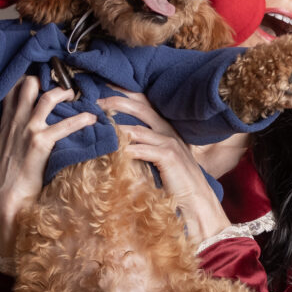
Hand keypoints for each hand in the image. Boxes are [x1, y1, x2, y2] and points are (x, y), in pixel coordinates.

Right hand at [0, 76, 97, 258]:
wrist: (4, 201)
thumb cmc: (8, 182)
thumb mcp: (8, 155)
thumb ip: (17, 140)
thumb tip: (30, 137)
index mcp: (6, 126)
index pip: (13, 92)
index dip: (27, 80)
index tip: (43, 75)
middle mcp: (15, 124)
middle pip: (28, 86)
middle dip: (48, 79)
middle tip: (65, 81)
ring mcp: (26, 131)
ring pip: (47, 99)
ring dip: (65, 93)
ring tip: (78, 95)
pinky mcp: (39, 143)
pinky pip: (64, 125)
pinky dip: (81, 120)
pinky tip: (92, 119)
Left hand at [98, 90, 234, 245]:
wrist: (196, 201)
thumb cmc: (176, 183)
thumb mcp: (157, 160)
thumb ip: (142, 148)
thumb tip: (117, 142)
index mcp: (166, 128)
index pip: (144, 103)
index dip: (124, 94)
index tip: (103, 90)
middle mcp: (168, 131)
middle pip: (140, 108)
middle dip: (115, 102)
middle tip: (94, 102)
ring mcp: (169, 142)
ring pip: (137, 128)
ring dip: (114, 126)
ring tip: (96, 125)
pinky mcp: (168, 156)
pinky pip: (141, 148)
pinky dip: (125, 148)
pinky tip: (110, 148)